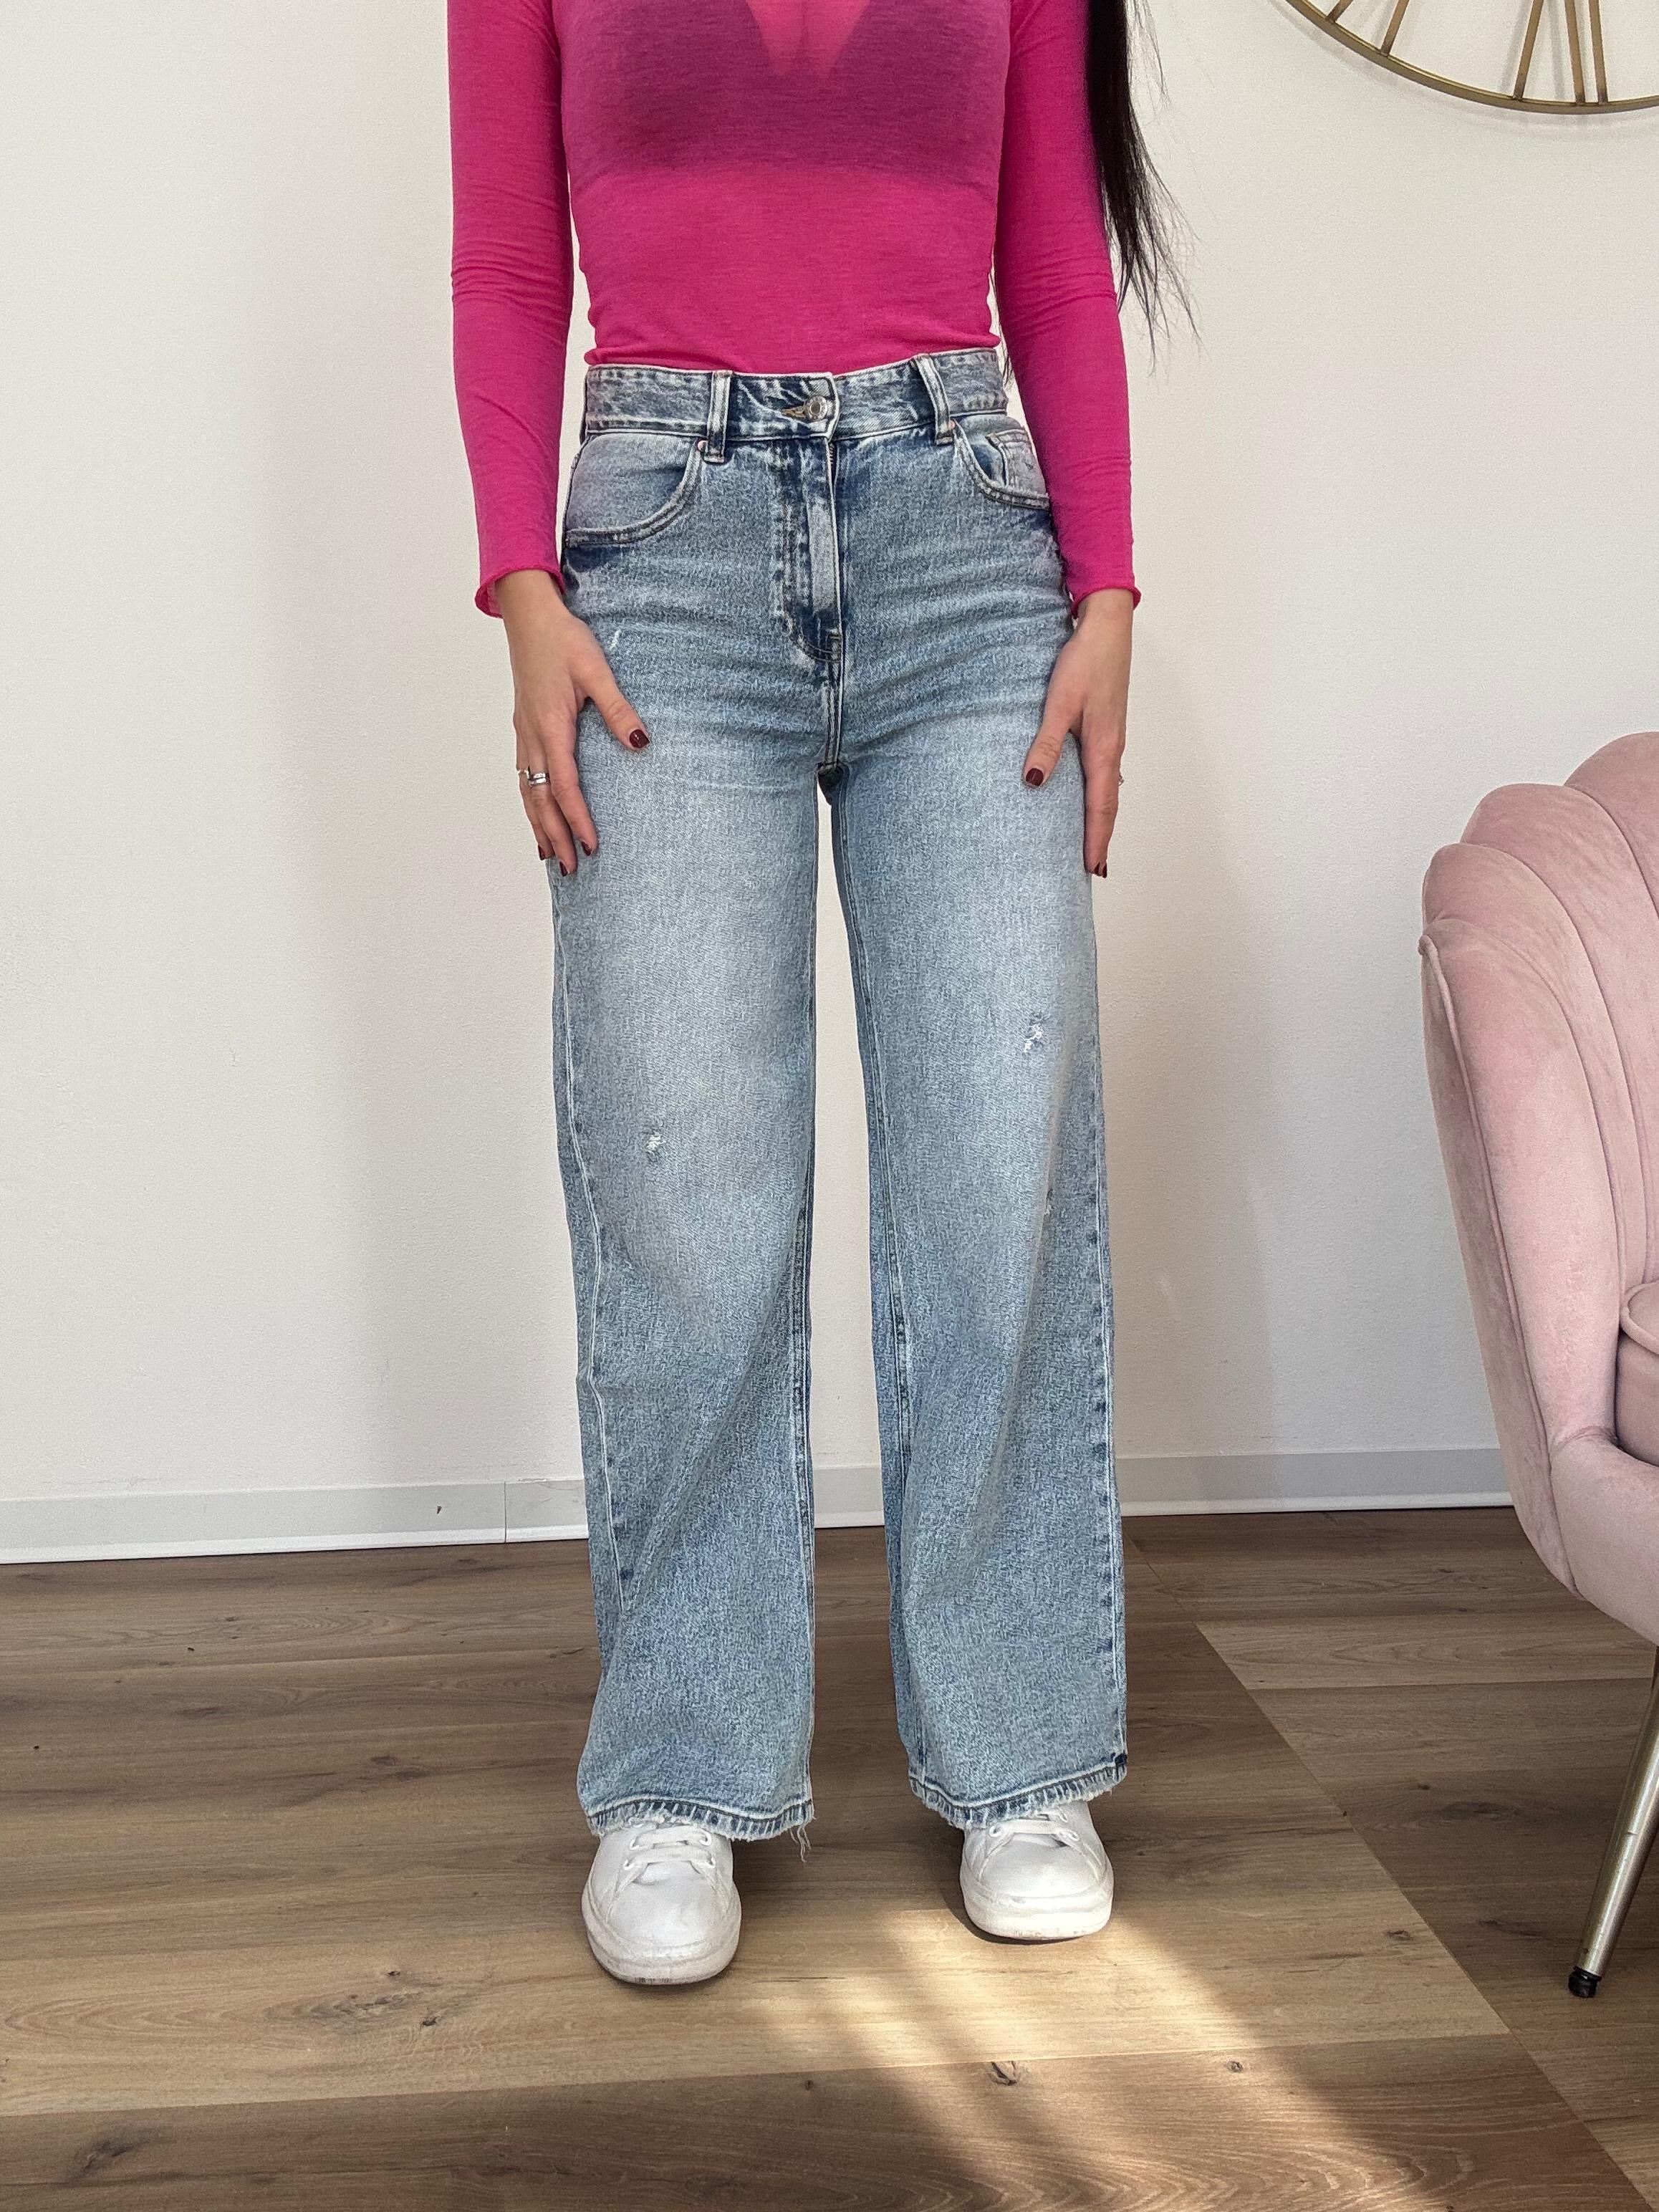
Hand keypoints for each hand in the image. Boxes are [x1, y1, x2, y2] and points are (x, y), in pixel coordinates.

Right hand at [495, 569, 649, 875]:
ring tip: (547, 853)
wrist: (528, 614)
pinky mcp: (523, 726)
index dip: (578, 820)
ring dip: (538, 824)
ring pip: (528, 790)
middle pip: (541, 799)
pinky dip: (529, 801)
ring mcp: (524, 732)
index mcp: (551, 727)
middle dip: (555, 835)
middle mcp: (532, 736)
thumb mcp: (596, 670)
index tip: (590, 847)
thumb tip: (641, 743)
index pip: (566, 787)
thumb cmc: (563, 639)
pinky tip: (536, 811)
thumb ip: (619, 709)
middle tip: (568, 868)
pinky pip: (524, 774)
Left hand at [1022, 587, 1132, 877]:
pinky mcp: (1106, 726)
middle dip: (1100, 837)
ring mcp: (1111, 738)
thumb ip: (1046, 744)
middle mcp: (1112, 749)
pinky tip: (1091, 795)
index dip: (1096, 840)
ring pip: (1107, 788)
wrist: (1106, 628)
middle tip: (1094, 869)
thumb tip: (1035, 783)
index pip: (1101, 807)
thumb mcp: (1059, 703)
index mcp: (1103, 750)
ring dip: (1101, 817)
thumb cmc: (1084, 662)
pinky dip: (1099, 793)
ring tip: (1092, 842)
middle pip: (1108, 804)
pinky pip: (1104, 772)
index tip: (1093, 869)